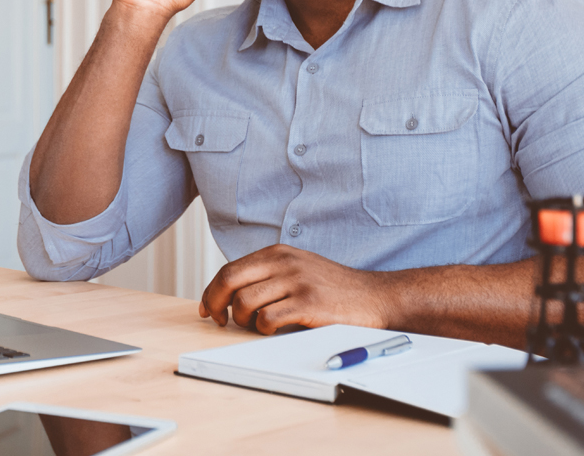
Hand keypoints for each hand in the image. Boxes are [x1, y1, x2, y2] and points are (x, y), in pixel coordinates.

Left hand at [199, 245, 394, 334]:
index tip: (207, 308)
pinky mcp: (308, 304)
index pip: (230, 270)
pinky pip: (267, 319)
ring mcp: (296, 281)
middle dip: (215, 303)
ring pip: (245, 302)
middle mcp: (284, 262)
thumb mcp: (298, 268)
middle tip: (219, 321)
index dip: (212, 291)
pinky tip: (274, 330)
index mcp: (277, 253)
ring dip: (243, 320)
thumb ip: (268, 275)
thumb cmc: (333, 288)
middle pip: (229, 280)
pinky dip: (263, 329)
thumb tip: (229, 295)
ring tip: (256, 325)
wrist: (375, 297)